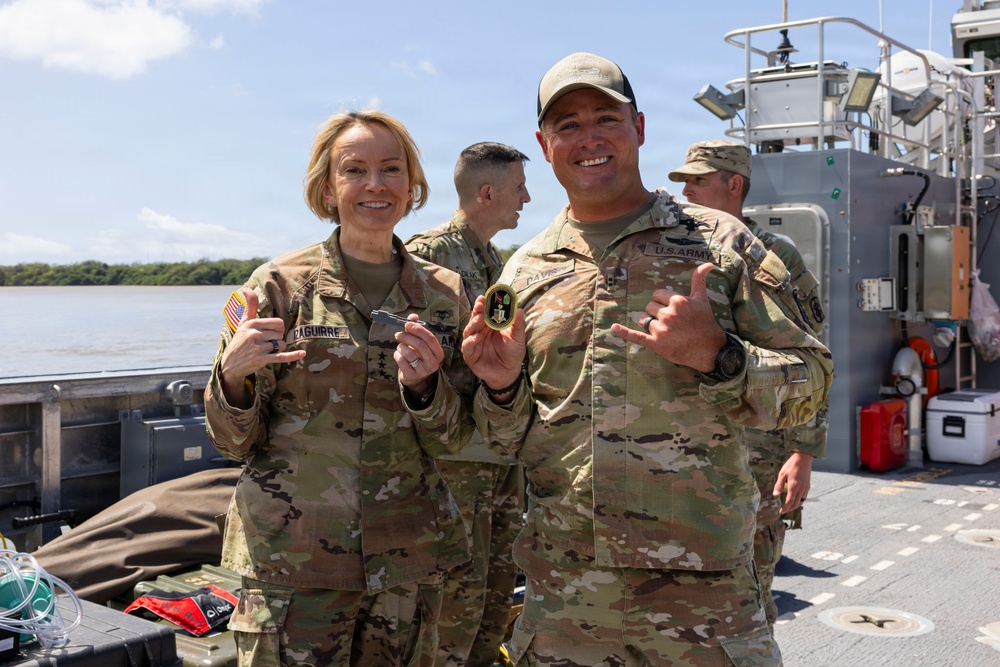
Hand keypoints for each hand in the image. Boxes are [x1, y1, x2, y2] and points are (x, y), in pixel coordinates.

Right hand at [219, 287, 304, 405]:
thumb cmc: (240, 341)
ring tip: (263, 351)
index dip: (278, 329)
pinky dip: (292, 356)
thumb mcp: (243, 322)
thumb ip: (250, 306)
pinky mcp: (261, 360)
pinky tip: (302, 353)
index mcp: (252, 323)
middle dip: (276, 339)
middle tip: (265, 343)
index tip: (270, 333)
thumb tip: (247, 288)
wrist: (230, 364)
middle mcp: (254, 334)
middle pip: (280, 334)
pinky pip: (281, 356)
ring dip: (276, 349)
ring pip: (281, 345)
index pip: (278, 323)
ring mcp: (258, 347)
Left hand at [393, 314, 444, 391]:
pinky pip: (402, 362)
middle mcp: (433, 363)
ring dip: (401, 347)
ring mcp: (423, 371)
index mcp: (438, 353)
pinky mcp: (412, 376)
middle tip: (398, 334)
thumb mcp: (419, 342)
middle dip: (407, 337)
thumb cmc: (418, 355)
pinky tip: (398, 354)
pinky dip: (397, 355)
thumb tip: (413, 316)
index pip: (430, 338)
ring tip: (400, 346)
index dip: (418, 330)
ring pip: (409, 353)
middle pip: (420, 345)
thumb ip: (416, 328)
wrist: (414, 375)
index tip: (407, 324)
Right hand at [462, 295, 525, 396]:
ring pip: (469, 330)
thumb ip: (518, 325)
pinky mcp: (470, 355)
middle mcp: (480, 332)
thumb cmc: (512, 353)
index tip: (486, 296)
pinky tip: (477, 337)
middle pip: (476, 318)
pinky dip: (471, 341)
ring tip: (479, 318)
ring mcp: (473, 343)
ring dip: (473, 323)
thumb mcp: (518, 338)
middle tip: (481, 303)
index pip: (485, 312)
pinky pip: (467, 346)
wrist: (509, 373)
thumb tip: (520, 309)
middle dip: (477, 310)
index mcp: (490, 326)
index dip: (485, 304)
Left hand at [610, 262, 725, 370]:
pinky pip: (636, 336)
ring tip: (665, 331)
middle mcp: (669, 314)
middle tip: (671, 323)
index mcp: (678, 301)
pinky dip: (624, 332)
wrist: (710, 349)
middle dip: (656, 313)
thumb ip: (699, 280)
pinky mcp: (656, 344)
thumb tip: (707, 263)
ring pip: (643, 320)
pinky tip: (614, 328)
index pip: (657, 295)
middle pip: (649, 307)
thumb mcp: (702, 299)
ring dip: (649, 324)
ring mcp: (662, 329)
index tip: (672, 310)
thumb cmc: (705, 322)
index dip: (663, 302)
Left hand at [776, 451, 812, 512]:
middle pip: (795, 503)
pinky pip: (804, 497)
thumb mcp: (782, 474)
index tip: (780, 511)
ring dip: (794, 506)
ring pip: (801, 501)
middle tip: (783, 511)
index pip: (790, 501)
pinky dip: (799, 501)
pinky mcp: (808, 486)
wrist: (803, 458)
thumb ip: (779, 485)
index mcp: (794, 486)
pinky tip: (795, 500)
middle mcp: (801, 488)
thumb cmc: (791, 465)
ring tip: (788, 507)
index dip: (785, 508)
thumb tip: (775, 495)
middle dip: (789, 509)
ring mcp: (806, 488)